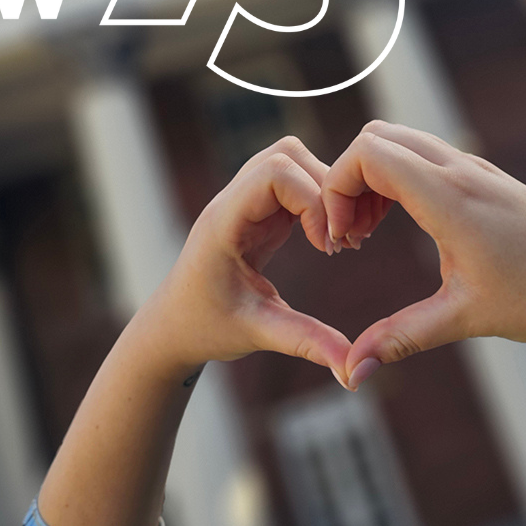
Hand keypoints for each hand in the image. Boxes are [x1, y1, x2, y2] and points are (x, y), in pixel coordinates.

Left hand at [137, 135, 351, 382]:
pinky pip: (292, 184)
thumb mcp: (257, 333)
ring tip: (336, 240)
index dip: (313, 200)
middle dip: (326, 190)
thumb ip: (306, 343)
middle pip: (287, 154)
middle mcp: (233, 201)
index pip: (276, 172)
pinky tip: (326, 240)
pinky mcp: (256, 211)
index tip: (326, 249)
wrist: (172, 329)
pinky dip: (316, 202)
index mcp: (224, 221)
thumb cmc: (204, 328)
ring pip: (291, 161)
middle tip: (340, 242)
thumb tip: (354, 372)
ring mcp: (244, 202)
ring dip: (322, 192)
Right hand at [322, 121, 525, 385]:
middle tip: (349, 236)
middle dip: (346, 180)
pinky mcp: (486, 178)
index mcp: (449, 196)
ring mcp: (475, 168)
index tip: (341, 240)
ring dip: (373, 178)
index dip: (336, 189)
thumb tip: (351, 375)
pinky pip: (425, 155)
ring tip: (370, 233)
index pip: (368, 153)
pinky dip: (399, 178)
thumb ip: (401, 338)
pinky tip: (406, 226)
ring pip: (401, 142)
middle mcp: (460, 169)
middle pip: (376, 137)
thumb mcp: (465, 317)